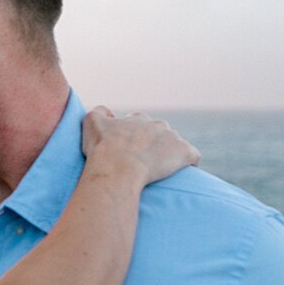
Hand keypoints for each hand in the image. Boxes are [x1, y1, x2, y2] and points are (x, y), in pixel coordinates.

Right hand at [80, 108, 199, 185]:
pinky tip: (182, 173)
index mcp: (137, 118)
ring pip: (174, 144)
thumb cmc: (103, 149)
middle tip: (142, 162)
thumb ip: (100, 112)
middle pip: (159, 132)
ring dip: (169, 154)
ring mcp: (172, 138)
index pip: (139, 122)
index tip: (128, 148)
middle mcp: (157, 124)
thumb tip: (108, 113)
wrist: (118, 168)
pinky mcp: (184, 152)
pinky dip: (188, 162)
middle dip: (153, 144)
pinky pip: (192, 156)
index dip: (134, 135)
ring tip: (159, 171)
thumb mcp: (91, 122)